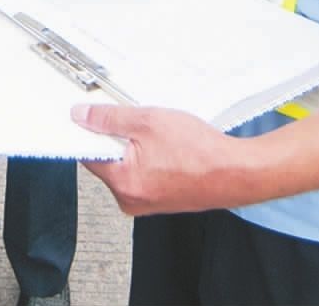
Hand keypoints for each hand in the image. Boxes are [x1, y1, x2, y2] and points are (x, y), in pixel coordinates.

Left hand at [73, 104, 243, 215]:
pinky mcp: (158, 200)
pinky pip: (142, 174)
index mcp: (123, 183)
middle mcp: (130, 199)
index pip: (87, 154)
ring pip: (126, 166)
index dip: (90, 131)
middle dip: (118, 138)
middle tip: (140, 123)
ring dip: (136, 147)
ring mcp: (145, 202)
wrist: (236, 173)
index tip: (92, 117)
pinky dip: (150, 158)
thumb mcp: (149, 121)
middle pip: (107, 160)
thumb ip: (110, 118)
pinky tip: (168, 149)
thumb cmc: (201, 153)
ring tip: (161, 137)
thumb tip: (82, 116)